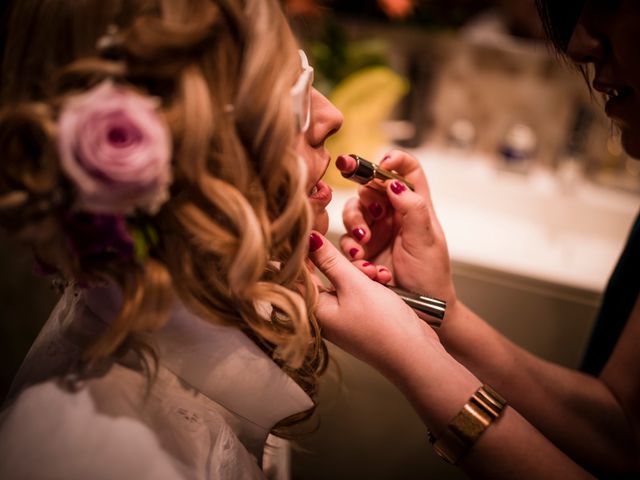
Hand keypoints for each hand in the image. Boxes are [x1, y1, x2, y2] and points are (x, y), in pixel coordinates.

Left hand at [307, 231, 440, 375]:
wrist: (414, 353)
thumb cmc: (383, 325)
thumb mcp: (354, 285)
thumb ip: (329, 260)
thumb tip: (307, 239)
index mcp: (313, 309)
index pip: (294, 275)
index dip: (301, 252)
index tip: (311, 233)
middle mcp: (324, 314)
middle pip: (319, 275)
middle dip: (338, 261)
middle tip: (355, 255)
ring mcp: (342, 315)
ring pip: (341, 279)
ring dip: (358, 270)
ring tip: (375, 273)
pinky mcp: (359, 315)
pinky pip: (356, 289)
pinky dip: (368, 281)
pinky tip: (383, 280)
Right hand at [337, 150, 455, 303]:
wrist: (421, 310)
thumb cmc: (430, 275)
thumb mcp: (426, 241)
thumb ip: (413, 209)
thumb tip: (394, 181)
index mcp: (415, 205)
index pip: (406, 171)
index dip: (395, 161)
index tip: (383, 163)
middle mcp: (393, 214)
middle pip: (370, 188)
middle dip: (362, 195)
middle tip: (362, 207)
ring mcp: (375, 231)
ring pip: (353, 212)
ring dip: (354, 224)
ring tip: (362, 243)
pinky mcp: (361, 250)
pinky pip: (347, 240)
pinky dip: (351, 249)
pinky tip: (363, 262)